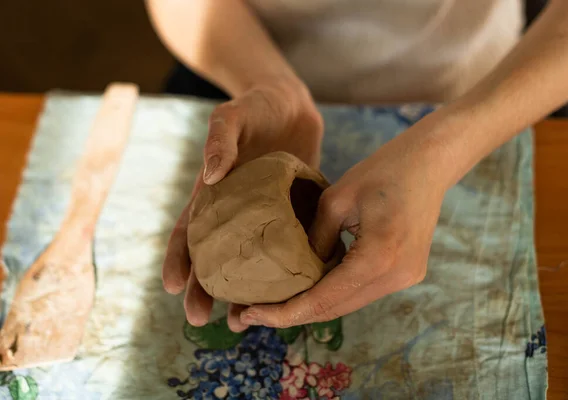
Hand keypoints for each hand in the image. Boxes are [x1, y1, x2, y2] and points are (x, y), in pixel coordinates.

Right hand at [162, 79, 322, 330]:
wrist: (291, 104)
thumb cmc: (255, 107)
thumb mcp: (232, 116)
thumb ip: (219, 140)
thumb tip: (210, 176)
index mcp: (213, 196)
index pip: (189, 232)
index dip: (177, 259)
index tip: (172, 287)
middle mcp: (237, 214)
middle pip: (216, 258)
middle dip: (205, 289)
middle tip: (199, 319)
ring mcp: (267, 218)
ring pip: (253, 263)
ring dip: (245, 291)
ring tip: (244, 319)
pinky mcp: (295, 215)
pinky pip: (291, 246)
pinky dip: (289, 270)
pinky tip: (293, 291)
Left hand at [239, 123, 453, 327]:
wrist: (430, 162)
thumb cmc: (382, 170)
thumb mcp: (336, 199)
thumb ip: (314, 240)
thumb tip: (294, 270)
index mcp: (378, 258)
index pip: (322, 300)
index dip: (283, 312)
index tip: (250, 315)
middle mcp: (395, 278)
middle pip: (335, 309)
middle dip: (293, 314)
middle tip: (253, 313)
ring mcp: (405, 279)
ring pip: (348, 303)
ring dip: (313, 305)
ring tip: (274, 302)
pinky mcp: (406, 273)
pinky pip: (362, 290)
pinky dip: (334, 291)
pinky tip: (308, 285)